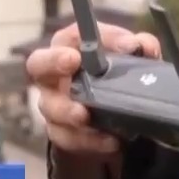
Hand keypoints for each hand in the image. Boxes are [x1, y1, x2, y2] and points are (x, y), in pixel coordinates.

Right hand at [25, 22, 161, 157]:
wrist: (115, 115)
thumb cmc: (115, 75)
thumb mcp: (133, 59)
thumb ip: (140, 46)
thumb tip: (138, 46)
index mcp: (70, 48)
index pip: (66, 38)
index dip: (78, 38)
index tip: (79, 54)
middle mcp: (55, 74)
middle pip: (38, 64)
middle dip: (53, 62)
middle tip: (72, 64)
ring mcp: (54, 104)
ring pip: (50, 106)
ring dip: (67, 111)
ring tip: (85, 116)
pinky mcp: (61, 133)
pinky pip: (67, 137)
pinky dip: (88, 141)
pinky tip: (109, 140)